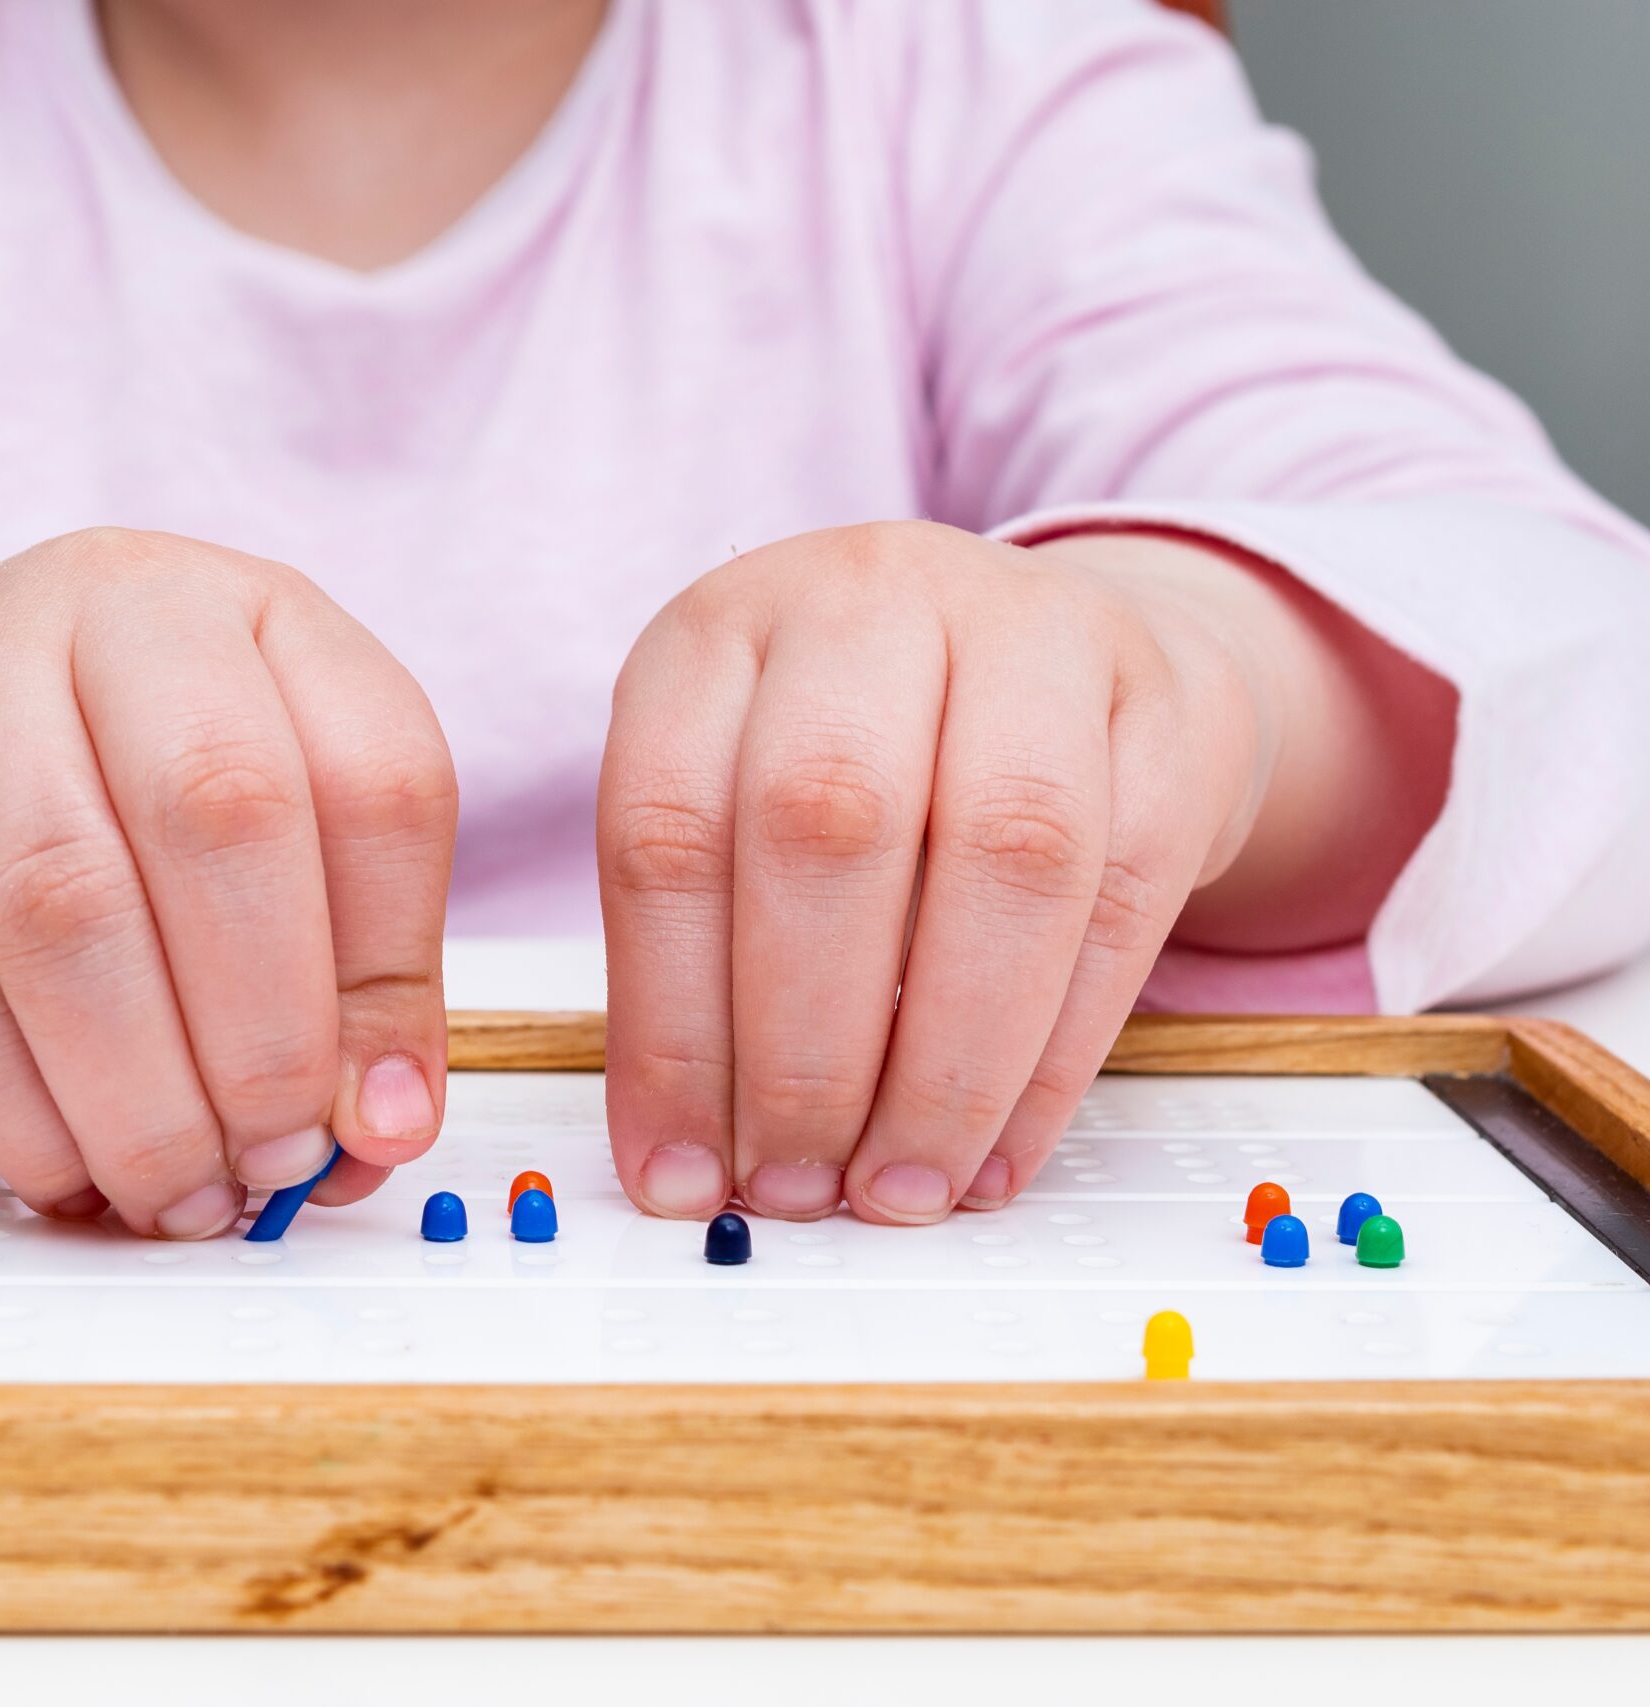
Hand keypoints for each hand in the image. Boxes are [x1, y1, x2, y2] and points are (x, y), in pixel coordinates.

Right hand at [0, 529, 457, 1235]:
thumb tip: (380, 1125)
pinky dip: (18, 1100)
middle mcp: (119, 612)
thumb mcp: (246, 830)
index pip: (377, 774)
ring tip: (179, 1193)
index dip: (393, 970)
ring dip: (140, 1092)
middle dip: (265, 1033)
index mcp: (260, 616)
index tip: (379, 1115)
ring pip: (70, 900)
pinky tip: (66, 1168)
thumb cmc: (84, 776)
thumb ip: (333, 964)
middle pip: (225, 811)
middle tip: (276, 1165)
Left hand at [598, 520, 1361, 1225]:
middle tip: (795, 1187)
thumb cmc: (865, 755)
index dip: (669, 1028)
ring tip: (902, 1188)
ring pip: (1002, 852)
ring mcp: (1031, 632)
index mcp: (719, 633)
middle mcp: (867, 601)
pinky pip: (1121, 894)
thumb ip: (706, 955)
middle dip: (806, 1048)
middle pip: (828, 824)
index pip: (668, 831)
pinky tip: (999, 1151)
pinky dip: (1055, 1054)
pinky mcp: (1164, 705)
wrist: (1052, 654)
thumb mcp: (736, 807)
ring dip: (945, 1064)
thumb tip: (688, 1160)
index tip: (677, 1168)